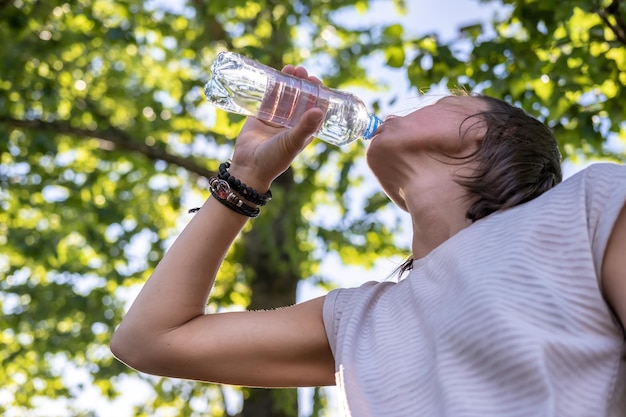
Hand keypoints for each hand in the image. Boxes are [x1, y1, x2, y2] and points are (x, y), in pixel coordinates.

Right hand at [228, 65, 324, 189]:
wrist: (248, 167)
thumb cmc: (274, 159)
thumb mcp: (292, 142)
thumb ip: (305, 127)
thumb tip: (319, 109)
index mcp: (304, 130)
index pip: (315, 108)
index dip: (317, 94)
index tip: (316, 81)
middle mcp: (292, 123)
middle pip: (300, 98)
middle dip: (302, 84)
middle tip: (301, 71)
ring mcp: (276, 119)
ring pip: (284, 96)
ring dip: (287, 82)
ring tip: (289, 68)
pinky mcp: (260, 116)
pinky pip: (267, 98)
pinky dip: (271, 87)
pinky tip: (273, 75)